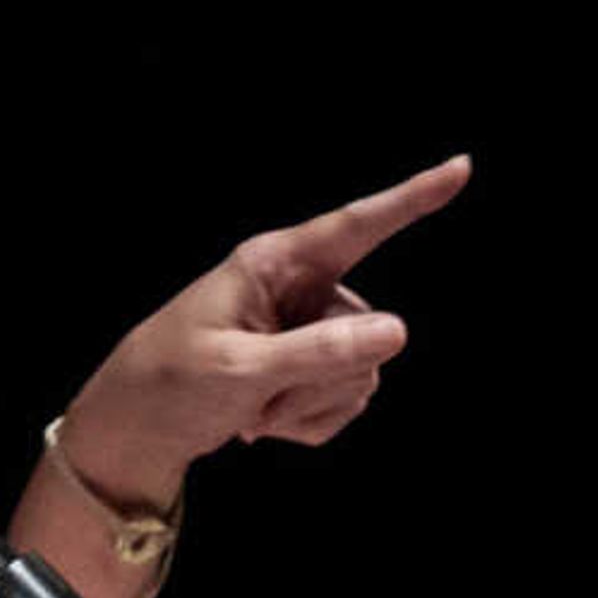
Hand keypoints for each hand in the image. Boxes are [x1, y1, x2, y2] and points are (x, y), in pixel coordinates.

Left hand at [57, 154, 472, 502]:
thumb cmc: (170, 382)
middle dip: (323, 380)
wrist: (137, 429)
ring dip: (311, 406)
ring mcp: (306, 329)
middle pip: (368, 332)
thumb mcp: (241, 369)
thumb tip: (396, 332)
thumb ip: (318, 352)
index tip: (460, 167)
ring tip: (254, 411)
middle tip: (260, 399)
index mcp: (275, 263)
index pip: (357, 225)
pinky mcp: (308, 365)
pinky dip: (308, 422)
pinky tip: (262, 422)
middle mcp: (299, 288)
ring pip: (363, 372)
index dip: (413, 198)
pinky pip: (347, 399)